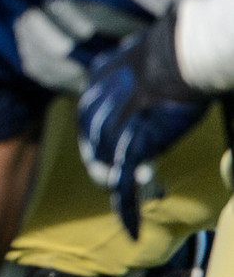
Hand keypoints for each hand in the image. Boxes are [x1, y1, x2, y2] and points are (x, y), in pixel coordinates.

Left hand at [78, 8, 212, 235]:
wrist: (184, 50)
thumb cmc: (175, 48)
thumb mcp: (145, 56)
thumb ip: (137, 73)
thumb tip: (147, 64)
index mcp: (97, 79)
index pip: (92, 116)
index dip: (103, 136)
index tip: (115, 146)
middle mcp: (95, 103)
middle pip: (96, 143)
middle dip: (110, 162)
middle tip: (131, 176)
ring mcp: (112, 126)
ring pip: (110, 164)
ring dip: (126, 181)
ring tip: (145, 190)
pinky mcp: (132, 144)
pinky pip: (124, 182)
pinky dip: (126, 208)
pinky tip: (130, 229)